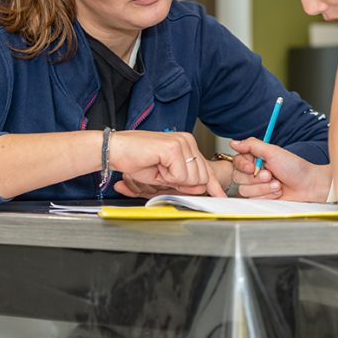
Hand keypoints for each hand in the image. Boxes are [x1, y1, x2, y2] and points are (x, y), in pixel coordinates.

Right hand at [108, 131, 225, 196]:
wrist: (116, 150)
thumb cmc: (136, 160)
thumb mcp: (165, 176)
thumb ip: (184, 181)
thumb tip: (201, 188)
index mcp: (186, 144)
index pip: (205, 168)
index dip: (213, 185)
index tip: (221, 196)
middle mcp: (187, 141)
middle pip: (202, 177)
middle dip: (183, 184)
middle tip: (162, 174)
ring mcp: (182, 142)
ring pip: (193, 178)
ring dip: (172, 180)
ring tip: (158, 168)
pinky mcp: (174, 147)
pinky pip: (180, 176)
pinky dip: (166, 177)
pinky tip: (156, 165)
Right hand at [229, 138, 330, 201]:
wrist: (308, 186)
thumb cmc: (295, 168)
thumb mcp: (273, 152)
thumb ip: (252, 145)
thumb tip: (234, 142)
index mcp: (255, 158)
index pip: (237, 161)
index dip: (243, 165)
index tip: (253, 167)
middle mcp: (254, 172)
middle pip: (238, 177)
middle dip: (256, 178)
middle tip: (270, 174)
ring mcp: (257, 186)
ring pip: (244, 189)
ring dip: (263, 187)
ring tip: (277, 183)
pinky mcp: (260, 198)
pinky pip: (253, 199)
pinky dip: (267, 195)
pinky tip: (277, 191)